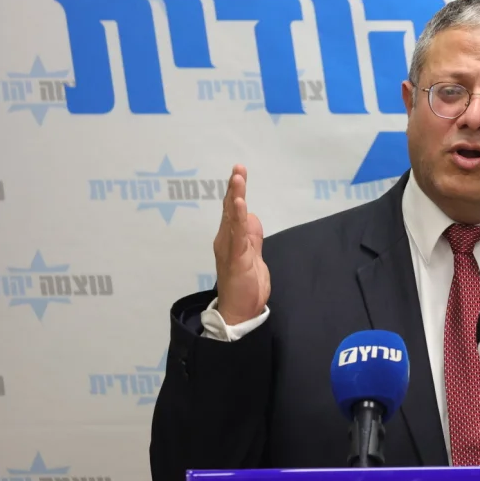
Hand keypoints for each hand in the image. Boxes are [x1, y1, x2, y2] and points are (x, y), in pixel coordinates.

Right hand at [213, 165, 270, 324]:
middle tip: (238, 168)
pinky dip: (238, 218)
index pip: (233, 212)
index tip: (239, 173)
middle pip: (230, 210)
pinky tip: (240, 204)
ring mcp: (229, 248)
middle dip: (235, 188)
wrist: (240, 311)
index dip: (236, 192)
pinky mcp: (235, 258)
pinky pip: (237, 234)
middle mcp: (225, 240)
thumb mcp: (254, 255)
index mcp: (230, 239)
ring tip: (237, 178)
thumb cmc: (245, 286)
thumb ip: (253, 237)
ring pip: (232, 218)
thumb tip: (252, 217)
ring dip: (235, 197)